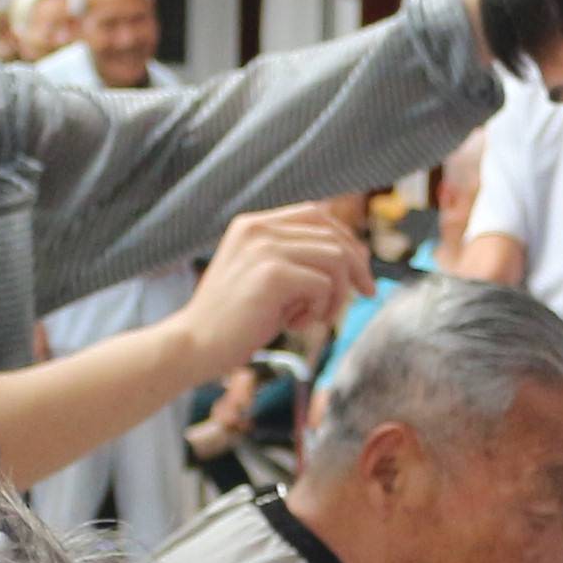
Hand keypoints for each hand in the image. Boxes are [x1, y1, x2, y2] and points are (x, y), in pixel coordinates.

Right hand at [180, 206, 371, 373]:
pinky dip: (320, 309)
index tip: (361, 271)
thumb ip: (298, 262)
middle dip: (357, 267)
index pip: (317, 215)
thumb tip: (356, 258)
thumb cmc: (234, 322)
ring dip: (337, 295)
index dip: (346, 240)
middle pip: (333, 234)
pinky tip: (295, 325)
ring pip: (335, 259)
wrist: (194, 347)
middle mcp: (258, 228)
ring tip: (315, 319)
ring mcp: (264, 248)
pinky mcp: (272, 274)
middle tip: (368, 294)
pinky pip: (323, 285)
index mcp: (253, 224)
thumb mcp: (266, 279)